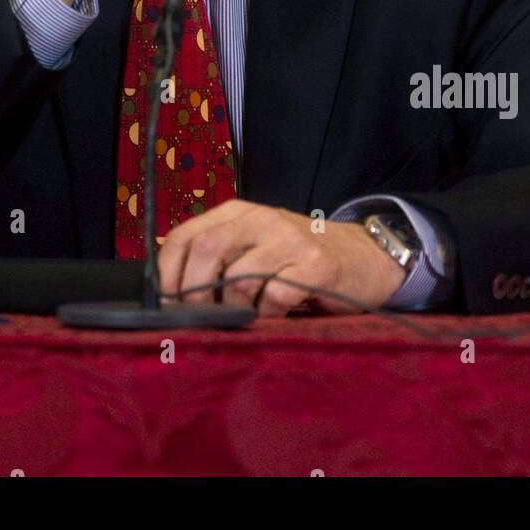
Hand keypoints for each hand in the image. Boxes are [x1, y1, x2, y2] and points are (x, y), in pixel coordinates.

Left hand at [156, 200, 405, 316]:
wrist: (364, 256)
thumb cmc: (298, 257)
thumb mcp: (254, 244)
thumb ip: (219, 256)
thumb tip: (170, 290)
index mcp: (238, 212)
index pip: (185, 234)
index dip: (167, 271)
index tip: (166, 301)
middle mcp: (260, 219)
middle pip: (206, 249)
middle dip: (194, 292)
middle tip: (200, 316)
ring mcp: (289, 239)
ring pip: (238, 277)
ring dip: (235, 307)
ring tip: (248, 313)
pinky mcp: (315, 265)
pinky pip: (275, 296)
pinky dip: (269, 314)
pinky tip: (279, 312)